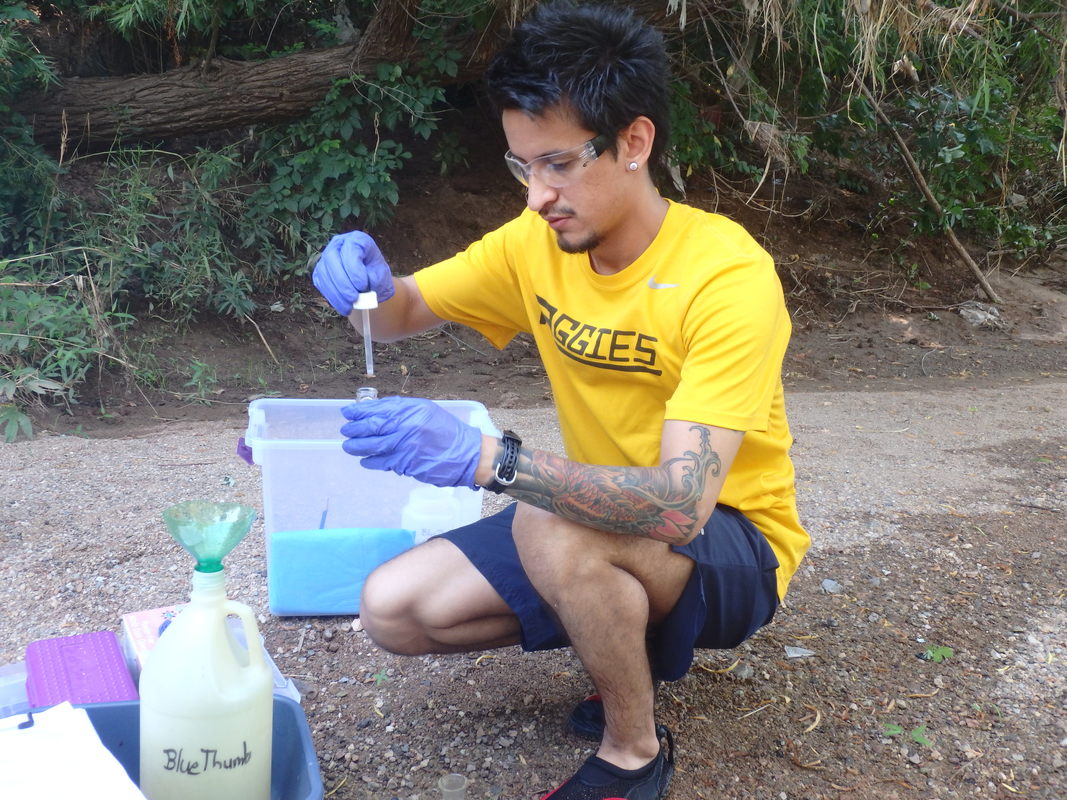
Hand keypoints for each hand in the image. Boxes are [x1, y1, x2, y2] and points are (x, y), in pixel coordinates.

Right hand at [313, 231, 395, 315]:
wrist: (370, 283)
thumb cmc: (377, 275)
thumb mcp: (382, 275)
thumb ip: (376, 280)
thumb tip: (363, 292)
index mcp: (357, 240)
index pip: (350, 249)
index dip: (354, 269)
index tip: (363, 285)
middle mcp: (339, 244)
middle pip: (331, 258)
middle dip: (342, 281)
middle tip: (354, 298)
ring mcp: (327, 257)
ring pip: (324, 272)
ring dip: (336, 292)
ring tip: (350, 306)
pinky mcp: (320, 271)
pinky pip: (321, 283)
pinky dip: (332, 297)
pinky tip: (343, 307)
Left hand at [340, 397, 481, 488]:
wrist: (467, 454)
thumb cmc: (447, 431)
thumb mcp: (426, 411)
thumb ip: (403, 410)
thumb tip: (376, 411)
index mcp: (411, 410)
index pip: (378, 409)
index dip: (359, 411)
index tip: (347, 412)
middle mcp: (406, 426)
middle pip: (372, 426)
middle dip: (354, 428)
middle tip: (346, 430)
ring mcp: (405, 446)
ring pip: (372, 446)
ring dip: (357, 446)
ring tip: (349, 446)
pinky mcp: (406, 464)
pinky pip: (382, 462)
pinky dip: (370, 461)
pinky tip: (365, 460)